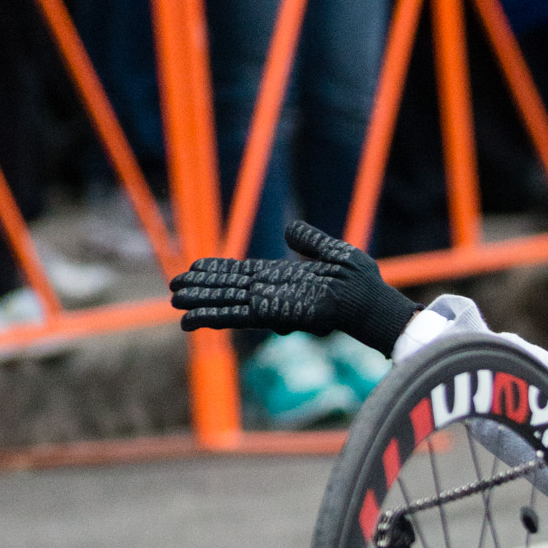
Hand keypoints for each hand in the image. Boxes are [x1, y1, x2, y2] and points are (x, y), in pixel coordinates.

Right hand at [168, 221, 417, 353]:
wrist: (374, 302)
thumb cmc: (361, 282)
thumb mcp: (334, 252)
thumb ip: (311, 242)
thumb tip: (290, 230)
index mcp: (284, 278)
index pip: (243, 274)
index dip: (218, 272)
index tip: (194, 267)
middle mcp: (276, 292)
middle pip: (231, 289)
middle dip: (203, 289)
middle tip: (173, 288)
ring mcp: (277, 304)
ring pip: (231, 304)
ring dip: (204, 304)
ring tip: (176, 304)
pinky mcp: (281, 314)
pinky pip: (245, 315)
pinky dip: (222, 315)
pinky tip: (200, 318)